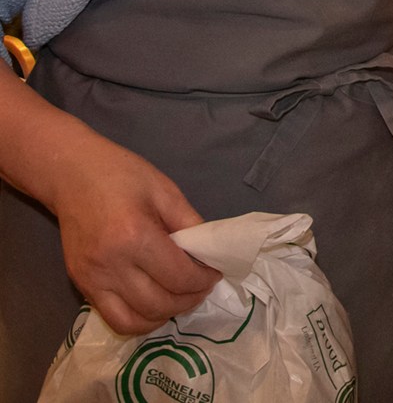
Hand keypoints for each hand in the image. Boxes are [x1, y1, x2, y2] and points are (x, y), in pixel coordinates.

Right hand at [48, 134, 220, 335]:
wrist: (73, 175)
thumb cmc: (123, 176)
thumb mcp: (166, 192)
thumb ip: (189, 224)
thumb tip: (209, 254)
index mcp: (135, 237)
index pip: (178, 276)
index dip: (203, 280)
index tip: (215, 273)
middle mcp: (111, 266)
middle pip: (159, 304)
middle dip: (189, 299)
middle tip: (203, 286)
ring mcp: (92, 281)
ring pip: (135, 321)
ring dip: (165, 315)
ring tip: (182, 297)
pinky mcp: (81, 286)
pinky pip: (114, 319)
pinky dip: (139, 320)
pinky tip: (155, 304)